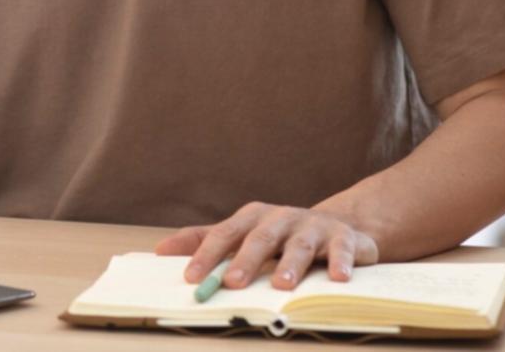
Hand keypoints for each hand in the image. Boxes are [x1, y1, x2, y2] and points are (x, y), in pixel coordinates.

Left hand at [155, 202, 378, 289]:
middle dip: (245, 260)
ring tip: (282, 286)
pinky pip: (343, 249)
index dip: (207, 255)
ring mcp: (313, 226)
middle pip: (260, 238)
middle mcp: (281, 218)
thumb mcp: (242, 235)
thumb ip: (204, 241)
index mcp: (253, 218)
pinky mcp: (344, 238)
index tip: (191, 278)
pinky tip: (338, 278)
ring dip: (291, 265)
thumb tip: (159, 251)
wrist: (338, 226)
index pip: (225, 235)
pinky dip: (341, 263)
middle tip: (232, 283)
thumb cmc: (280, 236)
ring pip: (299, 245)